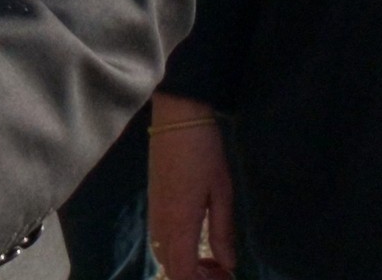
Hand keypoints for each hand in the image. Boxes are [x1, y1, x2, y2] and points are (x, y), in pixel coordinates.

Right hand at [146, 100, 236, 279]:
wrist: (178, 118)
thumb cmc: (204, 152)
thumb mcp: (222, 191)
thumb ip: (223, 231)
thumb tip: (228, 264)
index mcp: (179, 223)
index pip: (182, 272)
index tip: (225, 276)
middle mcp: (161, 223)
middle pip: (171, 269)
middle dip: (195, 277)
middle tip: (222, 270)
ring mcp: (153, 212)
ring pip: (164, 255)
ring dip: (186, 265)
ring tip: (211, 259)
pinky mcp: (153, 202)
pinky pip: (160, 239)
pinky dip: (177, 250)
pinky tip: (196, 240)